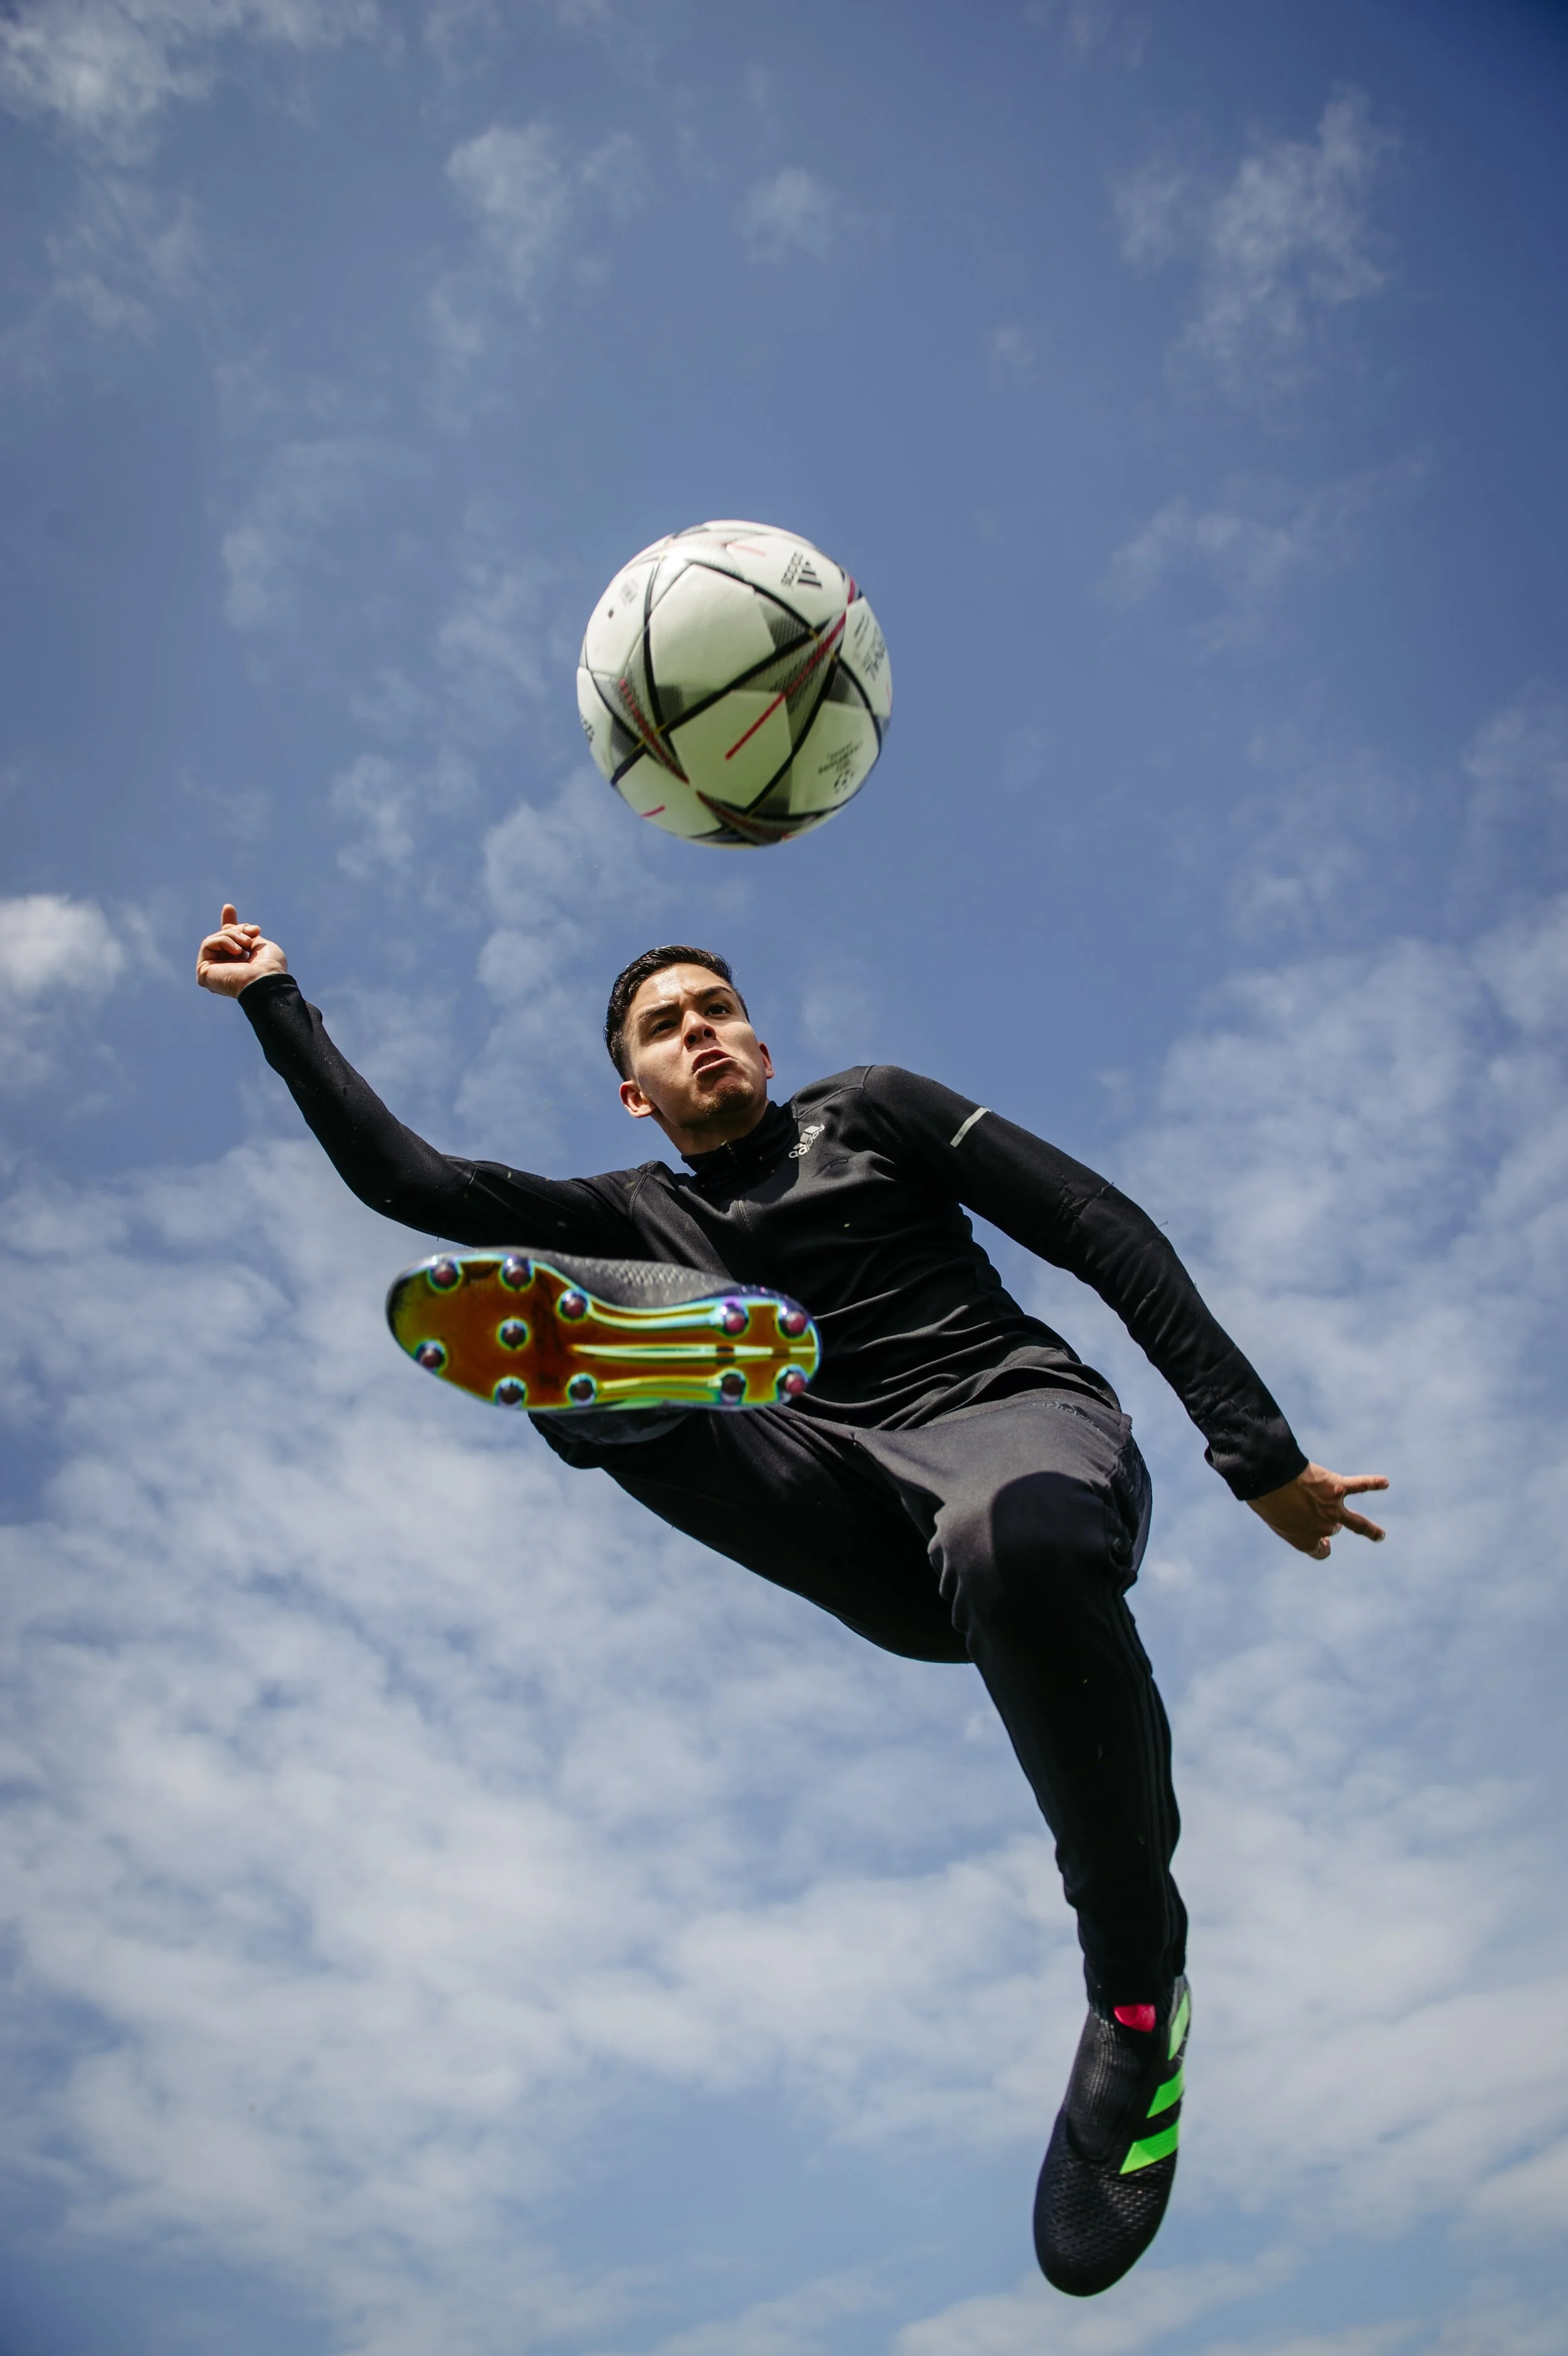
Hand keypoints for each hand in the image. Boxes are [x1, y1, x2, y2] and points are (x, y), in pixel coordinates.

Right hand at [195, 904, 287, 997]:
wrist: (266, 981)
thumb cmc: (270, 968)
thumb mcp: (261, 946)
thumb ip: (247, 936)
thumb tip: (242, 927)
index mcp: (238, 966)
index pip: (228, 943)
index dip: (229, 924)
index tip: (228, 907)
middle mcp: (223, 969)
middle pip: (221, 937)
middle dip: (236, 928)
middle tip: (251, 932)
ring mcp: (213, 970)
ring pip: (215, 939)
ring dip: (232, 935)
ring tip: (246, 944)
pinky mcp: (203, 971)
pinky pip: (207, 944)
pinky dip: (223, 941)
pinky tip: (237, 951)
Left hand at [1247, 1462, 1387, 1559]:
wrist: (1268, 1481)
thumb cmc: (1265, 1499)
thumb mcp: (1273, 1518)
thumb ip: (1289, 1520)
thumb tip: (1296, 1512)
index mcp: (1306, 1541)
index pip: (1320, 1550)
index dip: (1322, 1546)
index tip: (1325, 1544)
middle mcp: (1323, 1528)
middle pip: (1332, 1528)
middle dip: (1325, 1519)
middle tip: (1312, 1506)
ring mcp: (1333, 1509)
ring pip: (1357, 1523)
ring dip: (1371, 1531)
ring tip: (1380, 1535)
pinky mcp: (1337, 1487)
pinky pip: (1359, 1485)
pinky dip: (1373, 1483)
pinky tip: (1385, 1482)